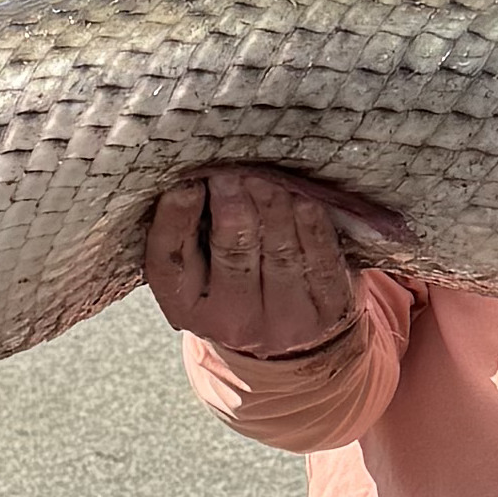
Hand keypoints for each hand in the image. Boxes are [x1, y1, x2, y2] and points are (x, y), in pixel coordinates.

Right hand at [147, 165, 369, 357]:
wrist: (288, 327)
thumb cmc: (233, 277)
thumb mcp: (199, 264)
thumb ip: (191, 226)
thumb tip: (196, 169)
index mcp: (185, 306)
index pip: (169, 261)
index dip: (176, 220)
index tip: (186, 184)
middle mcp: (232, 321)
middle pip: (231, 256)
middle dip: (231, 209)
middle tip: (229, 175)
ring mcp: (283, 321)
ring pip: (279, 255)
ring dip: (271, 209)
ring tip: (263, 179)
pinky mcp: (328, 311)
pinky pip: (320, 261)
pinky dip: (311, 226)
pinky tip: (303, 200)